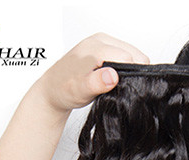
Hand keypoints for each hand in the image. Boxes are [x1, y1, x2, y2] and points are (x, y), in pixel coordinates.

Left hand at [33, 32, 149, 114]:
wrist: (54, 88)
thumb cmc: (65, 89)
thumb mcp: (80, 91)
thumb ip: (96, 83)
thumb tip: (112, 76)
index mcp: (96, 47)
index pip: (129, 58)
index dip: (130, 76)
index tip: (119, 88)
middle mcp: (101, 40)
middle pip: (134, 55)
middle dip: (131, 73)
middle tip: (116, 87)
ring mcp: (104, 42)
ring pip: (133, 56)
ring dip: (129, 71)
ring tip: (113, 83)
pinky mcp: (106, 47)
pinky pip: (127, 56)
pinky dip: (126, 69)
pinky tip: (113, 78)